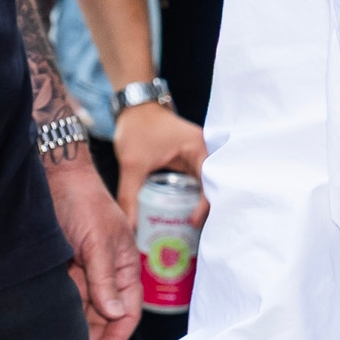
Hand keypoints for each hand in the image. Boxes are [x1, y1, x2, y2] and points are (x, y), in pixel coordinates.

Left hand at [48, 148, 141, 339]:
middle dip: (93, 338)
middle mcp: (107, 273)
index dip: (115, 338)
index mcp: (125, 268)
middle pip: (105, 317)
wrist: (53, 175)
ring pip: (83, 310)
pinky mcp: (63, 268)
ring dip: (75, 327)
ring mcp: (85, 271)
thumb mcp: (98, 241)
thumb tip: (116, 314)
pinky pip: (65, 297)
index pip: (127, 313)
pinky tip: (50, 324)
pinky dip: (60, 311)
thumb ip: (105, 280)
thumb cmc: (83, 201)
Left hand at [111, 101, 206, 233]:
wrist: (134, 107)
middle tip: (192, 232)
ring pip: (204, 188)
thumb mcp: (132, 164)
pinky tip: (182, 214)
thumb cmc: (138, 127)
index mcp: (198, 148)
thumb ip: (129, 196)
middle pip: (212, 187)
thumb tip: (128, 227)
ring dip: (197, 207)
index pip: (210, 181)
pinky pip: (195, 185)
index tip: (190, 222)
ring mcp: (198, 158)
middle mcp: (203, 153)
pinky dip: (190, 200)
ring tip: (188, 228)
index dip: (204, 205)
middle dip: (204, 211)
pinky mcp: (190, 163)